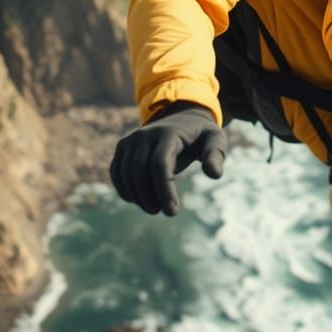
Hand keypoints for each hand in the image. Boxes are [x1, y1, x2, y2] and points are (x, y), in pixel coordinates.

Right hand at [109, 102, 226, 215]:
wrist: (182, 119)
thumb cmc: (200, 135)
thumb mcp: (215, 140)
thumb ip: (216, 155)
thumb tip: (215, 175)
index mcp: (168, 133)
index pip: (160, 164)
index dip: (164, 190)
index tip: (172, 211)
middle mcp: (145, 134)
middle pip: (140, 170)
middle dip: (150, 196)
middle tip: (166, 212)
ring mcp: (131, 139)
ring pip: (125, 173)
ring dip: (137, 196)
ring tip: (154, 208)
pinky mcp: (123, 146)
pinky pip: (116, 171)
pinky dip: (124, 189)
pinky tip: (138, 201)